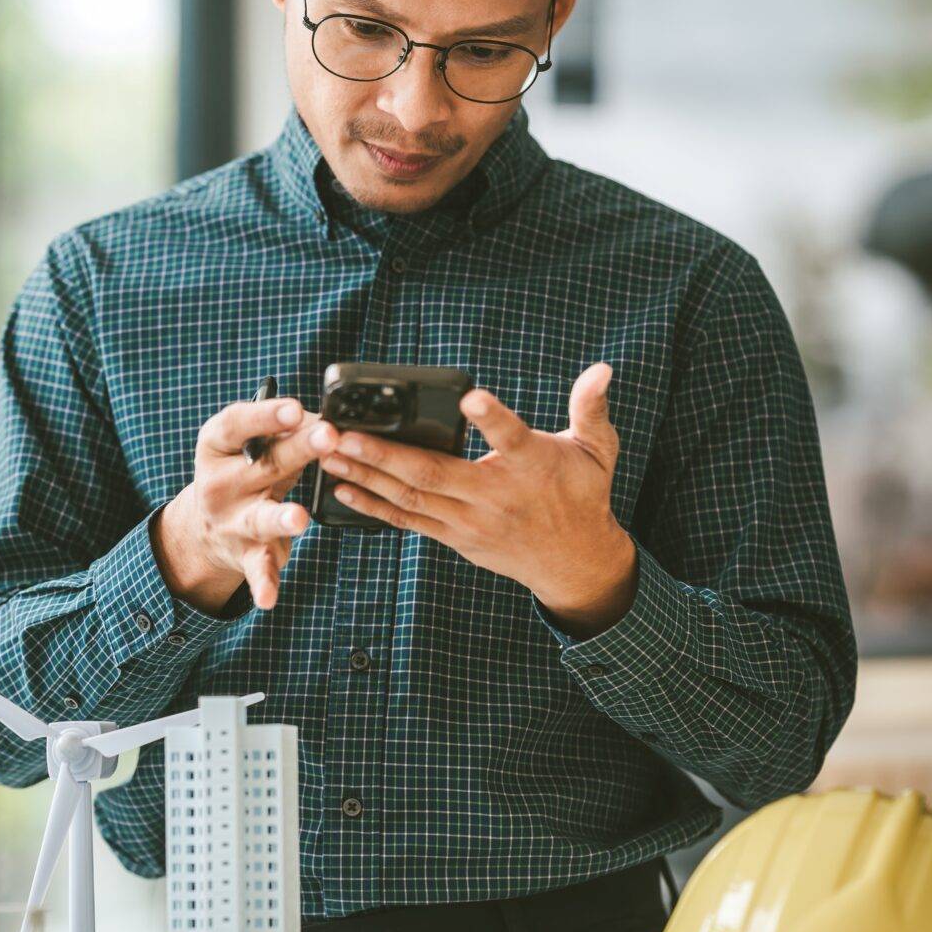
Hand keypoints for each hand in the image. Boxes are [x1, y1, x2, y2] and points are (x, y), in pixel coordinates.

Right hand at [152, 396, 336, 612]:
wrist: (207, 527)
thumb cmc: (244, 470)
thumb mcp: (253, 445)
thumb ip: (287, 432)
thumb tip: (334, 416)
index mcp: (217, 446)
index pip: (237, 424)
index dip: (266, 416)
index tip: (296, 408)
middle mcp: (219, 483)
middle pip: (262, 464)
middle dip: (297, 449)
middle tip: (328, 435)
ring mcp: (232, 521)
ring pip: (260, 518)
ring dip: (280, 518)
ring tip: (298, 517)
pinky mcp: (246, 554)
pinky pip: (257, 569)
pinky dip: (263, 584)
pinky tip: (267, 600)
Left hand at [315, 362, 638, 635]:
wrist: (575, 563)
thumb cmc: (583, 495)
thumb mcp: (598, 450)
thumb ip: (592, 408)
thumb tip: (603, 368)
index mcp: (533, 467)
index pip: (512, 439)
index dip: (492, 418)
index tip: (469, 397)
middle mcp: (496, 497)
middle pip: (434, 474)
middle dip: (383, 453)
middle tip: (341, 434)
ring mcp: (471, 522)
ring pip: (411, 499)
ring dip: (366, 477)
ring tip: (329, 456)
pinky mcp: (456, 538)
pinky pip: (409, 522)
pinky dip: (374, 507)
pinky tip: (343, 490)